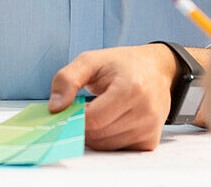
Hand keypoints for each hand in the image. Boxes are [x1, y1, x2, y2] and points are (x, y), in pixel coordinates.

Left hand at [49, 44, 177, 150]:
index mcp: (131, 88)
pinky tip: (110, 122)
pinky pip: (117, 150)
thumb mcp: (91, 60)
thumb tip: (54, 108)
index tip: (72, 107)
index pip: (93, 119)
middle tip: (82, 110)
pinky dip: (107, 140)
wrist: (156, 70)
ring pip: (106, 146)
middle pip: (98, 135)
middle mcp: (146, 111)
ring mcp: (150, 128)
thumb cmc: (121, 65)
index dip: (76, 116)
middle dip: (82, 126)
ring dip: (94, 134)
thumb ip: (67, 79)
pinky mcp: (150, 142)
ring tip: (98, 113)